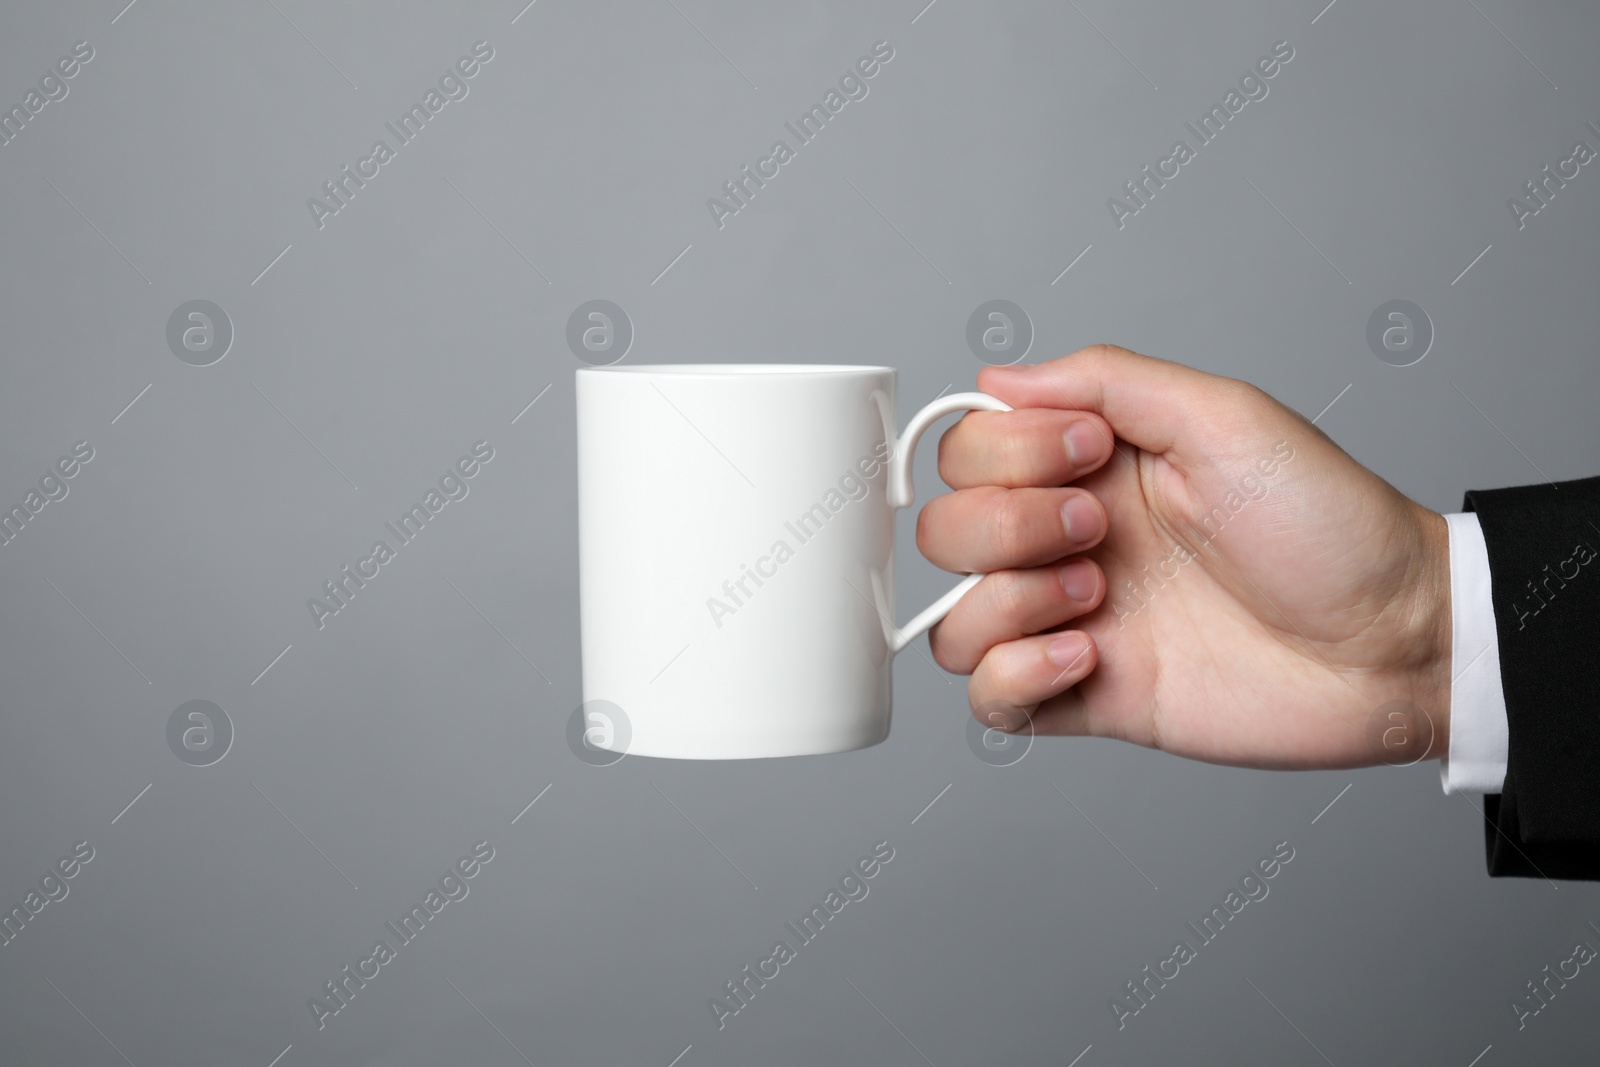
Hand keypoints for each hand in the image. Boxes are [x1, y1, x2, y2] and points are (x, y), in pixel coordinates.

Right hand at [920, 345, 1451, 769]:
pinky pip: (989, 700)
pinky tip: (1085, 659)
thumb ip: (1109, 379)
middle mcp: (1067, 542)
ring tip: (1094, 603)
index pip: (969, 449)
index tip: (1090, 456)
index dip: (1005, 454)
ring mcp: (1072, 623)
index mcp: (1090, 467)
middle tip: (1097, 531)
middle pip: (944, 532)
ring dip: (1005, 603)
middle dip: (1005, 527)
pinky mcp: (1088, 697)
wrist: (1393, 644)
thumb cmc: (1330, 525)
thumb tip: (997, 376)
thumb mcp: (1226, 417)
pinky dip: (1013, 678)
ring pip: (949, 620)